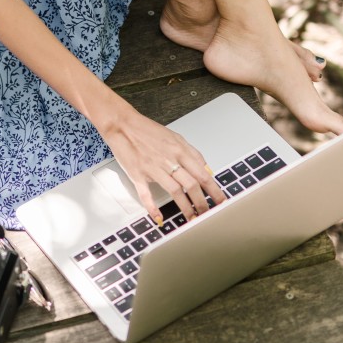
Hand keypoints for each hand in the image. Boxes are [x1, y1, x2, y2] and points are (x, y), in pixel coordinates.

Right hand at [99, 110, 226, 224]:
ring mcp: (153, 168)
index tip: (220, 200)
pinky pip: (146, 194)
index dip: (214, 189)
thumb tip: (207, 170)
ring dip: (186, 207)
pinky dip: (152, 207)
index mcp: (179, 150)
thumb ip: (192, 154)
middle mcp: (168, 159)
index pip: (202, 174)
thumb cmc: (148, 131)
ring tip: (192, 218)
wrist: (122, 124)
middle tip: (208, 213)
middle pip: (191, 184)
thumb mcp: (175, 138)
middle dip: (203, 202)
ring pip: (175, 191)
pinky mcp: (137, 174)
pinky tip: (159, 217)